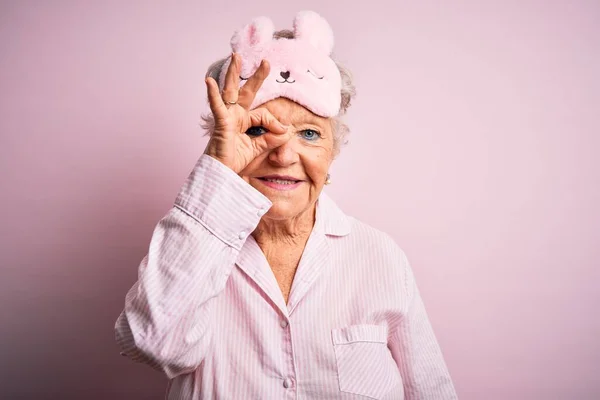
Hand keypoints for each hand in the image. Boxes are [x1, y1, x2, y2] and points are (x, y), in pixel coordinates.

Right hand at [203, 53, 290, 173]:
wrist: (222, 174)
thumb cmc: (235, 160)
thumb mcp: (259, 148)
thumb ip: (272, 138)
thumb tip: (287, 130)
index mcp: (243, 121)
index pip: (263, 115)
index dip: (275, 123)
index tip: (284, 132)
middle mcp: (234, 115)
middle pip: (246, 92)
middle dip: (256, 77)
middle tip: (265, 61)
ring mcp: (226, 117)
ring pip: (230, 91)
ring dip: (234, 73)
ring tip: (236, 57)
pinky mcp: (220, 123)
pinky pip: (217, 106)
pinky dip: (213, 94)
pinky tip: (209, 81)